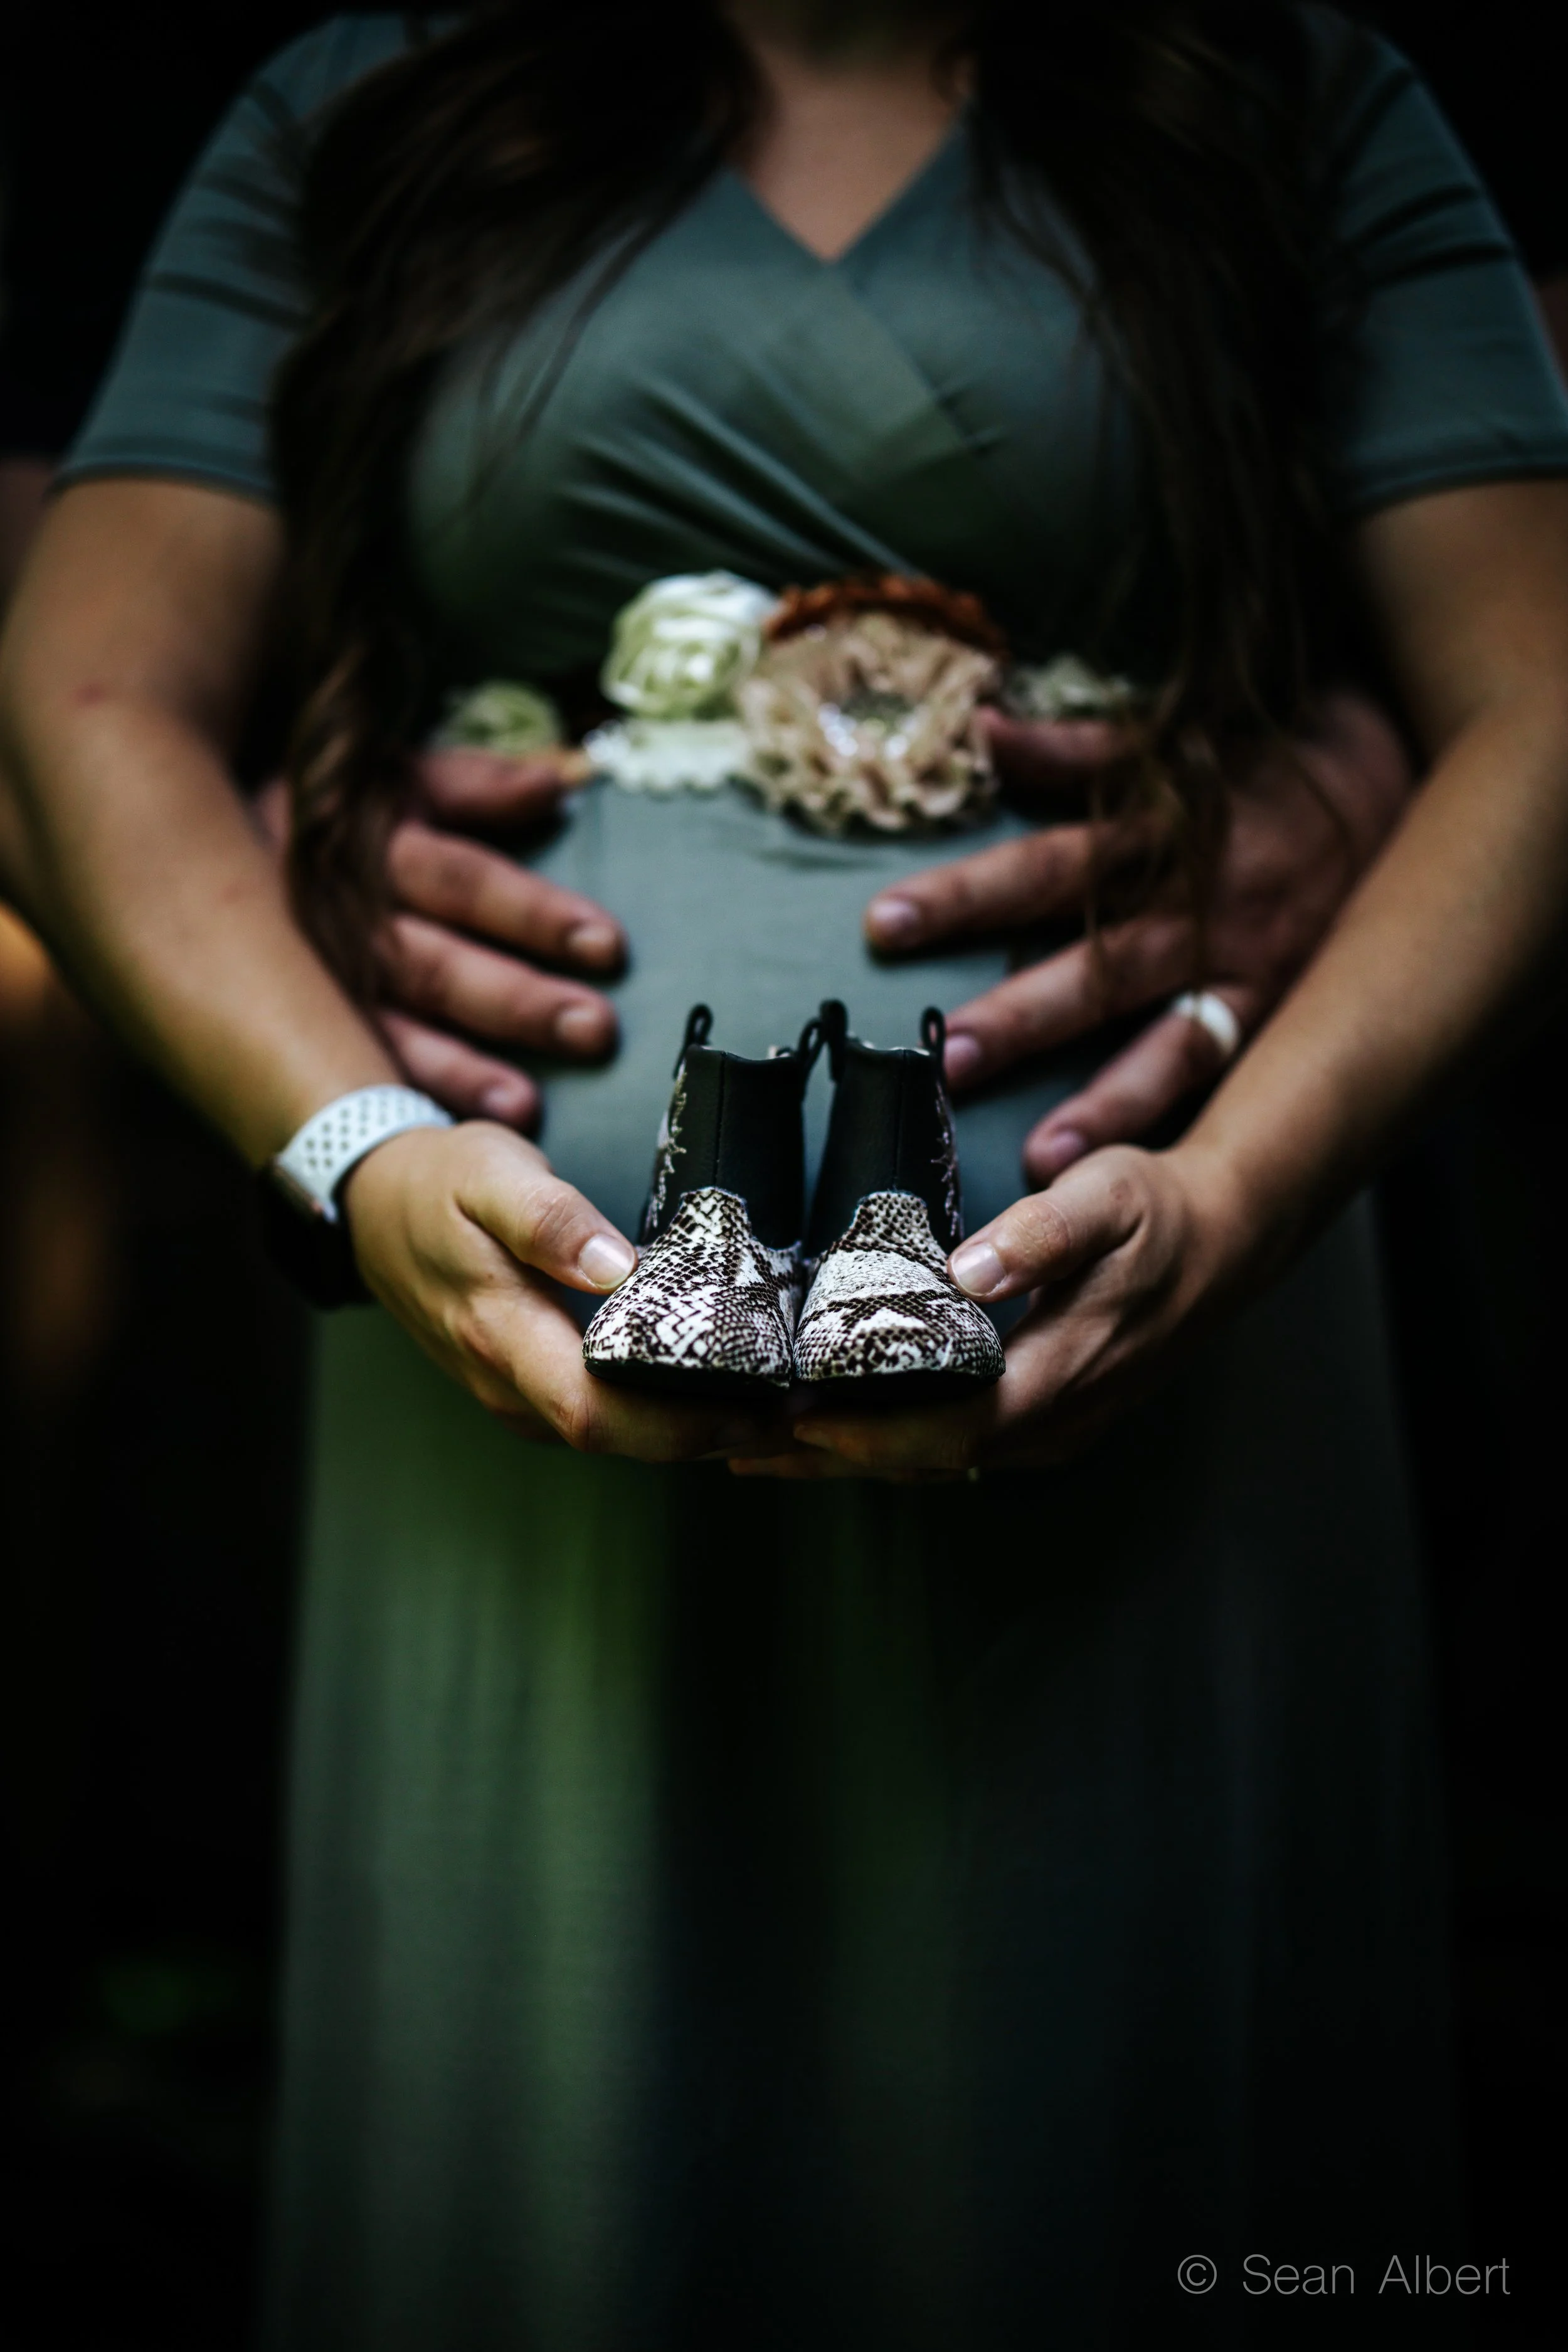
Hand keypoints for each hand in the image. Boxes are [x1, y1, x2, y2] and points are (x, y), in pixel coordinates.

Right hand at [257, 746, 624, 1128]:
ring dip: (456, 1071)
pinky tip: (443, 1140)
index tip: (608, 946)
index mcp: (367, 846)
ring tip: (526, 1111)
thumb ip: (474, 784)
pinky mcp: (285, 1032)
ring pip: (385, 1031)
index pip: (463, 880)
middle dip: (515, 1001)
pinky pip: (343, 1075)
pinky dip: (398, 1103)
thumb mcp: (391, 780)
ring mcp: (307, 984)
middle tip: (594, 1030)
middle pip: (433, 964)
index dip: (532, 913)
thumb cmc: (325, 818)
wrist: (178, 846)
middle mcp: (337, 918)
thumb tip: (556, 784)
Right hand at [344, 1120, 788, 1458]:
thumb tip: (616, 1267)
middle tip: (800, 1414)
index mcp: (501, 1336)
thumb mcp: (490, 1172)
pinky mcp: (527, 1385)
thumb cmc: (437, 1182)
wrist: (371, 1202)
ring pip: (615, 1437)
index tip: (765, 1408)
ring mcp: (515, 1393)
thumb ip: (550, 1219)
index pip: (600, 1413)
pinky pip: (603, 1416)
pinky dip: (663, 1412)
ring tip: (778, 1407)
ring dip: (695, 1431)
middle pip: (622, 1441)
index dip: (685, 1426)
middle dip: (715, 1437)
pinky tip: (717, 1390)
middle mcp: (508, 1385)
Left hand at [731, 1140, 1244, 1480]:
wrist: (1222, 1243)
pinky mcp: (1038, 1422)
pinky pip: (949, 1448)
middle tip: (735, 1446)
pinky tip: (828, 1436)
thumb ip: (1043, 1233)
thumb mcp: (1108, 1196)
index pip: (952, 1427)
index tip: (794, 1420)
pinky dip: (884, 1444)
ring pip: (933, 1463)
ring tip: (752, 1451)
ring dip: (847, 1461)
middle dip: (830, 1458)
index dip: (870, 1433)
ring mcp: (1047, 1431)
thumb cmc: (1156, 1213)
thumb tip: (971, 1272)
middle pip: (925, 1460)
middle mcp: (1051, 1423)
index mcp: (1062, 1375)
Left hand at [862, 692, 1412, 1179]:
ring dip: (1103, 1102)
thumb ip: (1069, 746)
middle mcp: (1198, 910)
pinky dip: (1169, 1123)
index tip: (884, 925)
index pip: (1046, 866)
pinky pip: (1219, 1078)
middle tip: (948, 1059)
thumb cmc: (1247, 768)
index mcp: (1158, 834)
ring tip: (1038, 1158)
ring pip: (1166, 1041)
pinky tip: (1122, 1178)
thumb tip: (978, 726)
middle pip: (1098, 964)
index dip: (969, 894)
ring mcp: (1242, 971)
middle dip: (1025, 1016)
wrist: (1385, 784)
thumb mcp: (1168, 741)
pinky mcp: (1275, 1014)